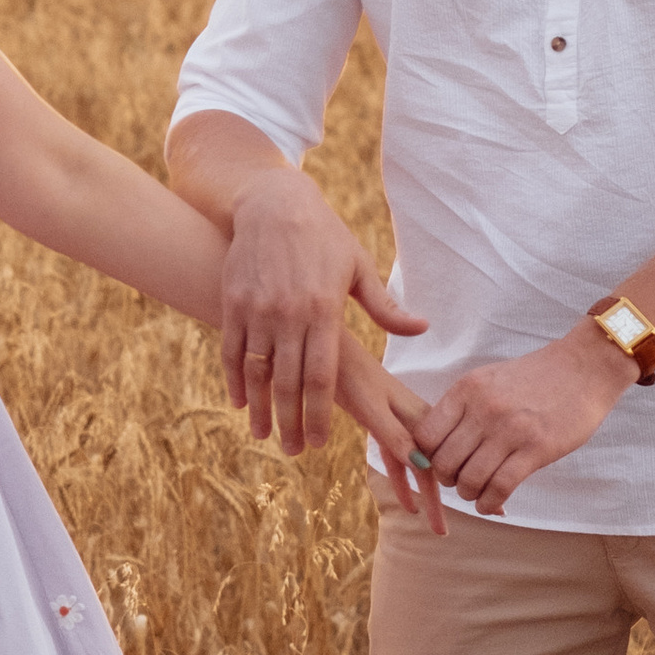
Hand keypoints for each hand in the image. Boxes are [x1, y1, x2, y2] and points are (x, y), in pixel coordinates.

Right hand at [220, 160, 426, 453]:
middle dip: (290, 422)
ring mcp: (257, 309)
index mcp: (324, 310)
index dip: (318, 413)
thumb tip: (422, 328)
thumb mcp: (358, 267)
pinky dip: (235, 381)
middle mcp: (288, 314)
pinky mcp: (233, 302)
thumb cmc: (324, 237)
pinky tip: (240, 403)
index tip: (320, 441)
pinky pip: (232, 351)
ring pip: (257, 372)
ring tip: (264, 436)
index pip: (321, 376)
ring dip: (260, 409)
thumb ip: (386, 306)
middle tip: (293, 451)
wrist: (273, 203)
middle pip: (288, 383)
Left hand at [331, 343, 447, 534]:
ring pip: (417, 469)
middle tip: (452, 534)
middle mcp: (415, 423)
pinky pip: (398, 462)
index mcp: (420, 418)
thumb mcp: (373, 407)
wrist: (329, 351)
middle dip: (444, 501)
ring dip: (425, 497)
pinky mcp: (382, 427)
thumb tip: (423, 470)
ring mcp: (399, 426)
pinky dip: (402, 483)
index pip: (446, 462)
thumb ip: (396, 437)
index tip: (493, 507)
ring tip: (435, 527)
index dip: (466, 485)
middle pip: (434, 470)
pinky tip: (406, 505)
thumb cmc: (352, 375)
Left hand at [411, 321, 632, 518]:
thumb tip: (435, 446)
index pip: (424, 435)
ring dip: (469, 494)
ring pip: (469, 480)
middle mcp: (483, 409)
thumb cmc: (535, 377)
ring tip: (477, 492)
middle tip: (460, 480)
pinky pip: (499, 487)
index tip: (440, 462)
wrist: (583, 368)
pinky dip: (489, 503)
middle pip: (443, 462)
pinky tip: (492, 503)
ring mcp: (510, 430)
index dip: (425, 457)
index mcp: (467, 390)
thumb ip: (462, 408)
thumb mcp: (488, 380)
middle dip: (447, 480)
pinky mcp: (537, 449)